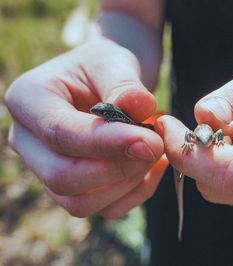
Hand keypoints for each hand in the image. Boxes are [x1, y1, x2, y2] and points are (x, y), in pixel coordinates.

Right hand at [5, 39, 166, 217]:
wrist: (105, 82)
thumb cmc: (105, 67)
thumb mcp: (114, 62)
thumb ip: (125, 84)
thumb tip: (140, 107)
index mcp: (28, 100)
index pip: (60, 133)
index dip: (107, 143)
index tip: (151, 140)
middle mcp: (28, 140)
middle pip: (62, 177)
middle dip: (117, 168)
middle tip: (156, 145)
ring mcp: (47, 169)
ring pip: (81, 203)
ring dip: (127, 183)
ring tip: (155, 152)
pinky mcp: (73, 189)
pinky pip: (103, 209)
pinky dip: (135, 194)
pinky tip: (153, 167)